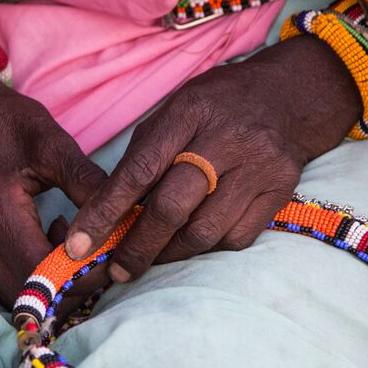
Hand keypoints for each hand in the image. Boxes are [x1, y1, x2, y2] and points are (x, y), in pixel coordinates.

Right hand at [0, 54, 106, 304]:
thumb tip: (126, 216)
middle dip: (74, 284)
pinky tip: (51, 244)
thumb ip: (86, 182)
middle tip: (101, 254)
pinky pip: (6, 287)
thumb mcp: (51, 142)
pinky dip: (36, 278)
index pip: (46, 274)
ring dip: (55, 284)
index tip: (112, 254)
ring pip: (20, 297)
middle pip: (34, 295)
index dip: (84, 276)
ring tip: (76, 245)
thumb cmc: (5, 123)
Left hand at [63, 35, 359, 280]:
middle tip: (116, 269)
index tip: (79, 246)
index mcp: (189, 112)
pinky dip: (208, 248)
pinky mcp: (280, 191)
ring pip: (204, 232)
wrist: (288, 98)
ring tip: (152, 257)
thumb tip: (106, 216)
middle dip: (137, 247)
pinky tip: (193, 241)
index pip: (139, 170)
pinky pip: (236, 238)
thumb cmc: (215, 107)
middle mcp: (227, 139)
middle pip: (172, 208)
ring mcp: (259, 167)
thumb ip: (143, 158)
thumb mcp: (173, 111)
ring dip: (170, 253)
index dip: (105, 211)